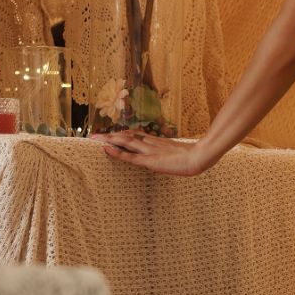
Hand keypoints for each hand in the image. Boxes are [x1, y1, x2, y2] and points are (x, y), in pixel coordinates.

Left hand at [91, 131, 206, 176]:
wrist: (200, 157)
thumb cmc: (196, 157)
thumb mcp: (184, 154)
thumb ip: (176, 153)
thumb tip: (177, 154)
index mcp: (158, 142)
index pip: (136, 136)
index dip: (123, 134)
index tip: (113, 134)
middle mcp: (151, 143)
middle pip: (127, 136)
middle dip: (110, 135)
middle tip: (95, 135)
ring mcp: (149, 151)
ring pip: (124, 142)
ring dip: (109, 140)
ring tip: (94, 138)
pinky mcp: (149, 160)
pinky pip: (129, 156)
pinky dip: (116, 151)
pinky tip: (106, 148)